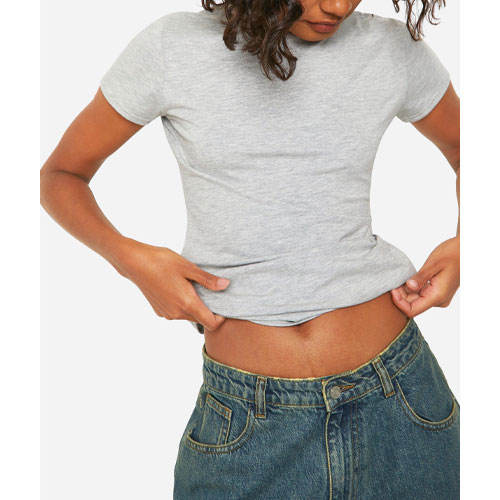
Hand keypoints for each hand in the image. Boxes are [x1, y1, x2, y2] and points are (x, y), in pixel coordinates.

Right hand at [111, 238, 229, 331]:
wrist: (135, 263)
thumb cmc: (162, 261)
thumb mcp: (188, 267)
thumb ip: (207, 280)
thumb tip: (226, 285)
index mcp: (187, 304)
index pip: (211, 323)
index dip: (221, 318)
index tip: (224, 304)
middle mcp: (177, 313)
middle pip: (200, 320)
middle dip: (208, 309)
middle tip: (210, 291)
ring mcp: (167, 314)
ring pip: (188, 316)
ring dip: (194, 306)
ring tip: (193, 286)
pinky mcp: (159, 311)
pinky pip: (177, 313)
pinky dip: (182, 305)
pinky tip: (179, 287)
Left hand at [390, 236, 459, 317]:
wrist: (465, 249)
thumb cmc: (452, 254)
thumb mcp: (434, 264)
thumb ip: (421, 277)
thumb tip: (409, 287)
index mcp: (438, 296)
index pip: (412, 310)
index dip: (399, 302)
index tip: (393, 289)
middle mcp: (438, 300)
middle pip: (412, 305)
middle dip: (400, 296)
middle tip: (393, 282)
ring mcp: (437, 297)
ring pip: (414, 300)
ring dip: (404, 292)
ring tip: (399, 279)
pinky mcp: (436, 291)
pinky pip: (419, 294)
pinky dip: (410, 289)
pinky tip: (406, 279)